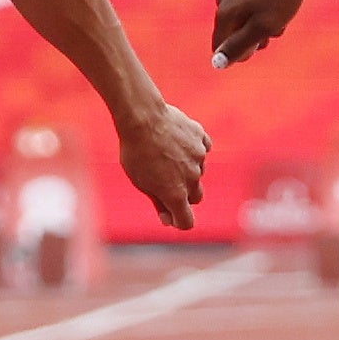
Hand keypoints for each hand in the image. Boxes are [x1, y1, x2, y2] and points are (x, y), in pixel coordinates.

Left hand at [117, 101, 211, 229]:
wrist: (142, 117)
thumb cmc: (135, 151)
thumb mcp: (140, 181)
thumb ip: (158, 202)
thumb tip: (168, 220)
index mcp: (175, 194)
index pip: (187, 222)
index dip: (178, 220)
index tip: (169, 214)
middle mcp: (192, 178)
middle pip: (196, 197)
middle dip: (184, 194)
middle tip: (165, 180)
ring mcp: (200, 157)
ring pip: (199, 171)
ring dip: (187, 169)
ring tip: (165, 153)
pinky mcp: (201, 138)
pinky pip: (203, 149)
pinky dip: (193, 149)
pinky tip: (177, 142)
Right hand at [211, 0, 307, 68]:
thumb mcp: (262, 26)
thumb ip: (239, 45)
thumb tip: (218, 63)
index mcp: (224, 16)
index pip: (221, 48)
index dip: (242, 52)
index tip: (261, 42)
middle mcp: (223, 4)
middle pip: (235, 36)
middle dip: (256, 38)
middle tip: (274, 26)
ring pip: (247, 23)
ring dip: (265, 25)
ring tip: (281, 14)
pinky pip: (253, 9)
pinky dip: (268, 12)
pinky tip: (280, 3)